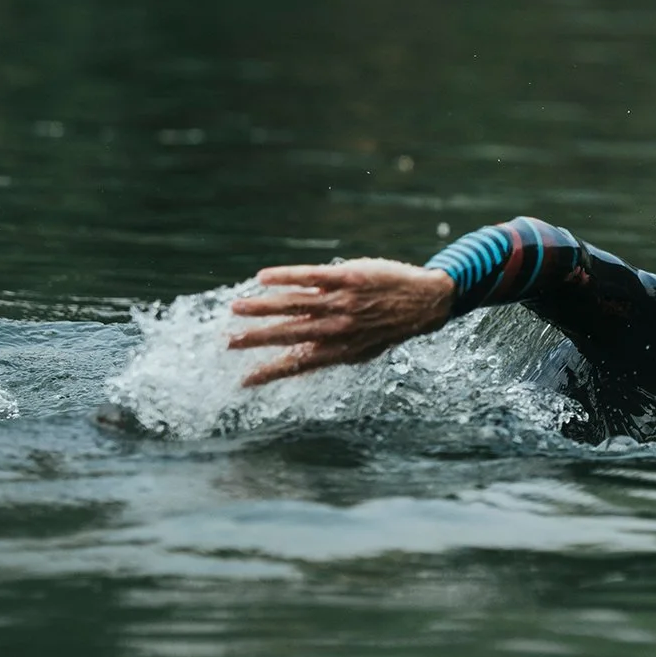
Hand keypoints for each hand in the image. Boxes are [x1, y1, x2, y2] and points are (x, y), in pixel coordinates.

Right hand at [229, 260, 454, 387]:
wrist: (426, 303)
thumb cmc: (390, 326)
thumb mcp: (363, 349)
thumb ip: (331, 352)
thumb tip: (298, 361)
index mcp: (338, 350)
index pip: (297, 364)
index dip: (269, 372)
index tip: (243, 380)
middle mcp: (337, 328)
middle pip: (289, 333)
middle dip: (258, 339)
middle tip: (230, 342)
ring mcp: (341, 302)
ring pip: (294, 304)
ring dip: (262, 307)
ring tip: (236, 308)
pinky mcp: (347, 278)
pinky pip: (310, 276)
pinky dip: (285, 277)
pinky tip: (263, 277)